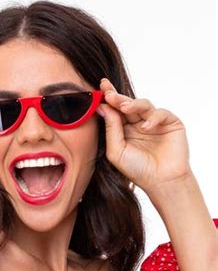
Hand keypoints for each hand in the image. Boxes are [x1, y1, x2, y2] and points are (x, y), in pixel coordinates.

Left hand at [97, 77, 191, 192]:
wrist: (161, 182)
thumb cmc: (137, 170)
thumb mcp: (117, 151)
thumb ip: (111, 129)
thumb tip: (103, 107)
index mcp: (124, 130)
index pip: (115, 111)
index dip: (109, 99)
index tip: (100, 88)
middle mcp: (139, 124)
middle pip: (128, 104)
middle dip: (118, 97)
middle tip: (109, 92)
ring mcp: (155, 122)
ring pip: (143, 105)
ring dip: (133, 104)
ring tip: (125, 107)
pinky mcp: (171, 123)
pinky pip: (161, 113)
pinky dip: (153, 118)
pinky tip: (146, 127)